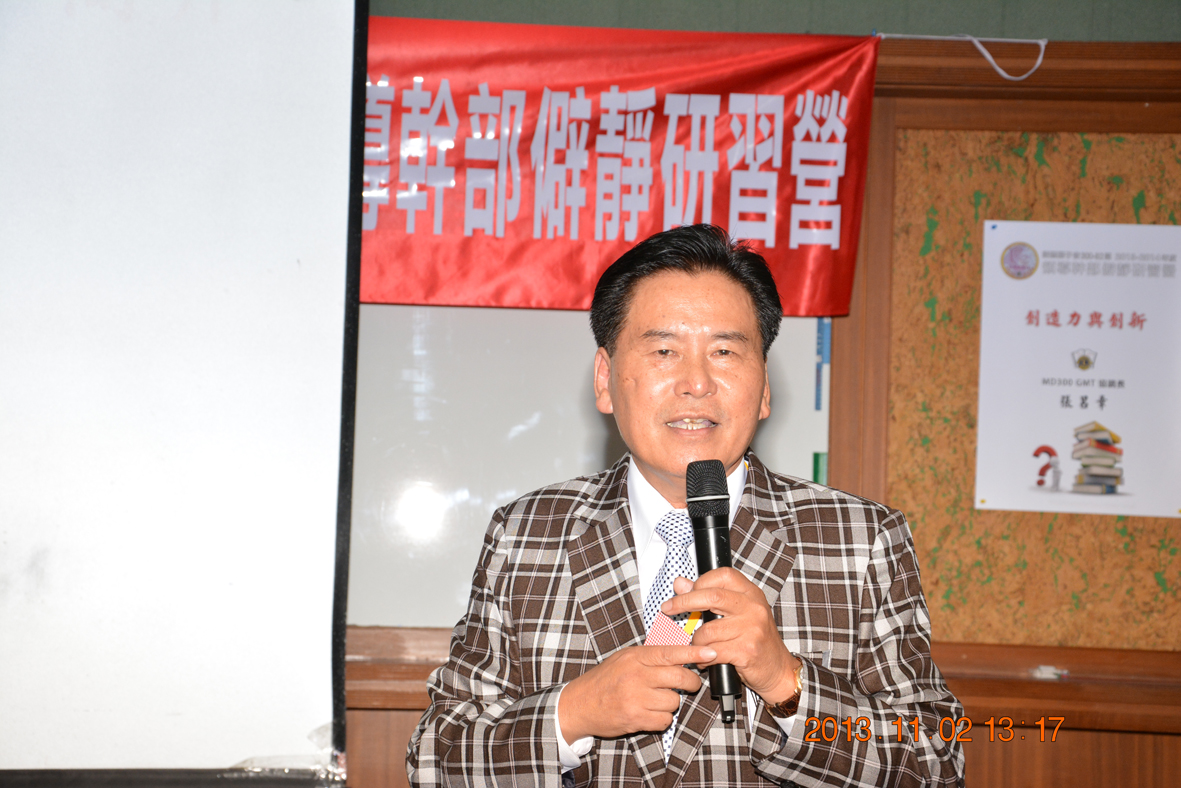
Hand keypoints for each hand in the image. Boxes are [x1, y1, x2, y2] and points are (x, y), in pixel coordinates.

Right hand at [558, 644, 714, 740]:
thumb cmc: (604, 680)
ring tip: (658, 700)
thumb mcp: (624, 658)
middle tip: (690, 683)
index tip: (710, 652)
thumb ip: (650, 655)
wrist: (579, 704)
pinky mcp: (635, 719)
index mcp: (635, 657)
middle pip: (679, 677)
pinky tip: (650, 712)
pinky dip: (663, 718)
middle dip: (691, 682)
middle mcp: (636, 676)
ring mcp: (636, 698)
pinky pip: (665, 720)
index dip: (693, 652)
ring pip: (674, 701)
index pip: (670, 651)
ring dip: (672, 702)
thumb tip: (680, 651)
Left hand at [661, 568, 799, 703]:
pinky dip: (703, 658)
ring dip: (695, 641)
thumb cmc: (756, 641)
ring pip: (707, 630)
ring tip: (698, 647)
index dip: (700, 581)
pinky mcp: (747, 650)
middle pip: (712, 596)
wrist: (778, 670)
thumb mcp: (737, 614)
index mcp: (751, 594)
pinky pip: (712, 652)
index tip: (684, 591)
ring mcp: (751, 628)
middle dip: (684, 602)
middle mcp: (753, 607)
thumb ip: (710, 597)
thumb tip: (680, 583)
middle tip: (668, 608)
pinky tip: (706, 661)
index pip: (723, 575)